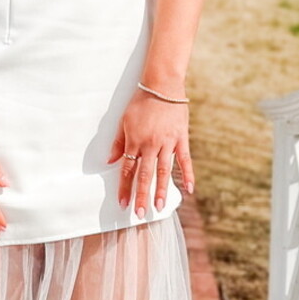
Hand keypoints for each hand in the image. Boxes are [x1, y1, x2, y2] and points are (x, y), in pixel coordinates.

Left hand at [109, 89, 191, 214]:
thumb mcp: (124, 121)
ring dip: (161, 190)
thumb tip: (109, 160)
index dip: (125, 188)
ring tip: (159, 207)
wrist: (162, 85)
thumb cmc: (140, 102)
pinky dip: (187, 175)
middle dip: (142, 195)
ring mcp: (168, 142)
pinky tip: (189, 189)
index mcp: (135, 141)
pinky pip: (185, 160)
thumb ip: (117, 142)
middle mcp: (151, 144)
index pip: (128, 170)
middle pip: (145, 175)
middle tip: (140, 213)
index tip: (123, 204)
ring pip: (164, 171)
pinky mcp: (181, 138)